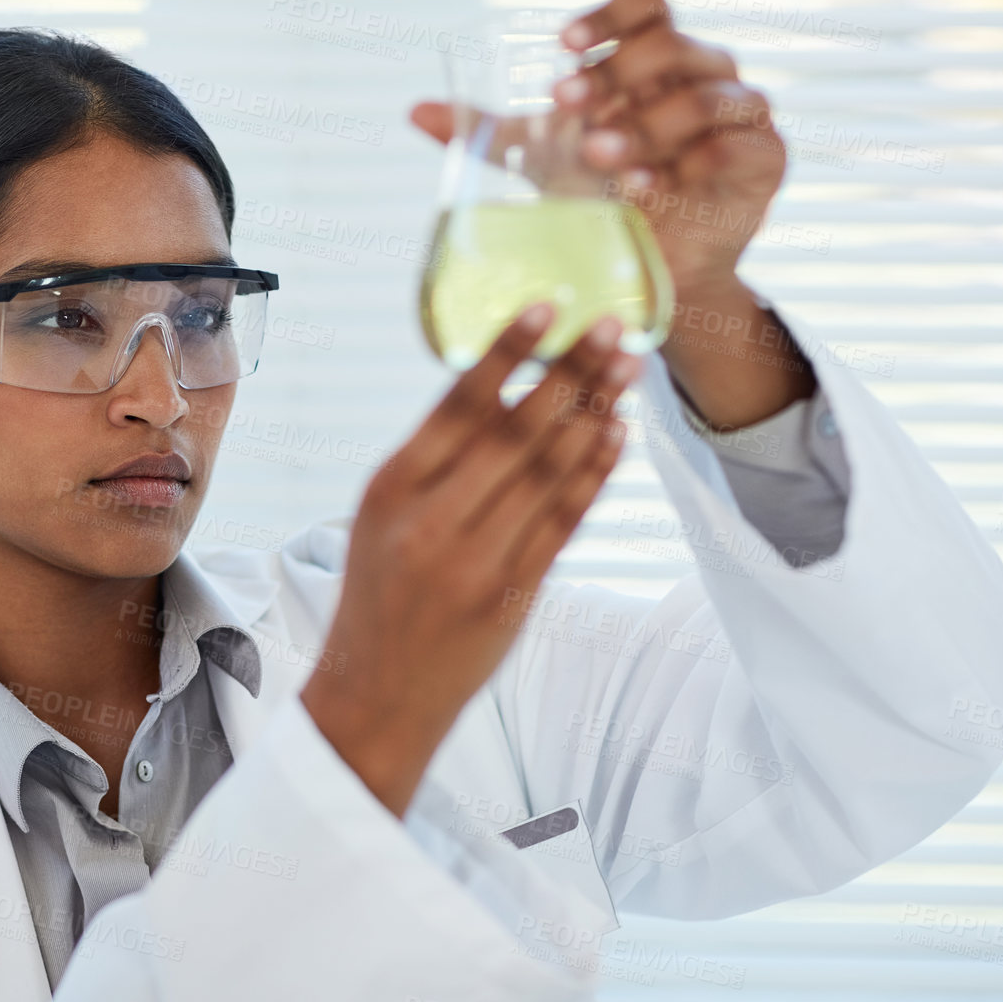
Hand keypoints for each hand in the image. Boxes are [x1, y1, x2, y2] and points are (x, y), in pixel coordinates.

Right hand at [303, 307, 640, 816]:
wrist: (375, 696)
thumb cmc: (377, 596)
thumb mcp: (378, 519)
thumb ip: (431, 464)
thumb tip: (499, 389)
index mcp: (390, 489)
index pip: (458, 405)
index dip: (508, 352)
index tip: (547, 306)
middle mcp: (432, 520)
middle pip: (515, 430)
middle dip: (570, 371)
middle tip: (611, 326)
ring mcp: (476, 561)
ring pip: (548, 471)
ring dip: (594, 412)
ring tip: (627, 368)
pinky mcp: (513, 596)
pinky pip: (565, 522)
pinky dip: (595, 474)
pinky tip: (617, 434)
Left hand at [409, 0, 785, 301]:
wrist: (655, 267)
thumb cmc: (606, 197)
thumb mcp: (543, 160)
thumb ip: (490, 133)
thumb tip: (417, 111)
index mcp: (659, 58)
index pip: (647, 3)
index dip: (606, 16)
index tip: (560, 47)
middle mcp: (707, 73)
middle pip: (668, 43)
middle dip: (612, 73)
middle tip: (564, 105)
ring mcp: (744, 113)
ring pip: (700, 93)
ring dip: (642, 123)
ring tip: (598, 154)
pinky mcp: (766, 158)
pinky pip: (730, 146)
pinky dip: (683, 164)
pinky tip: (644, 187)